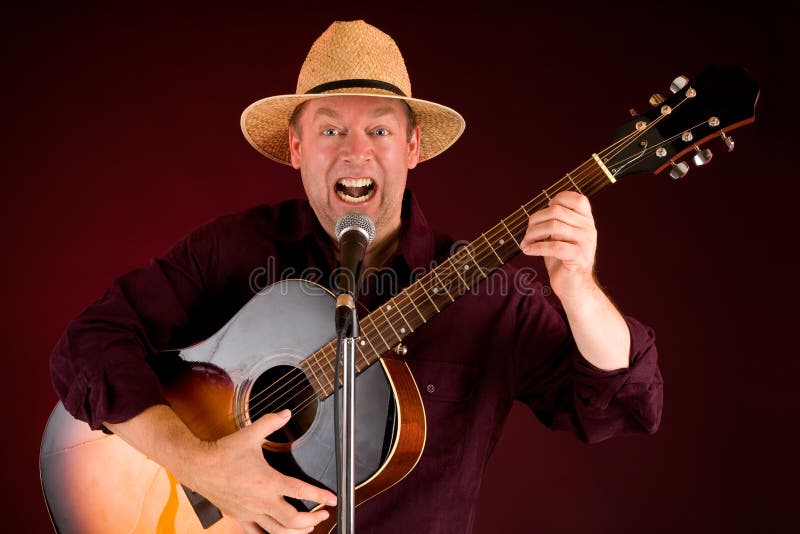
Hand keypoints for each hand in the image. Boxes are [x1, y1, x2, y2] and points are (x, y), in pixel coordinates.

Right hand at [184, 409, 336, 533]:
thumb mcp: (250, 434)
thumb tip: (286, 413)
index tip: (332, 500)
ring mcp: (250, 512)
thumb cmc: (223, 452)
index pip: (300, 491)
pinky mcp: (239, 517)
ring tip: (307, 527)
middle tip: (322, 515)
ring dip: (295, 532)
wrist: (198, 466)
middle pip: (292, 521)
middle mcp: (261, 500)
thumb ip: (271, 423)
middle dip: (312, 520)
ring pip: (277, 532)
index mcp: (268, 480)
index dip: (320, 496)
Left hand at [520, 191, 597, 304]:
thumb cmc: (563, 261)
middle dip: (535, 220)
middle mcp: (588, 229)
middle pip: (557, 211)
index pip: (577, 199)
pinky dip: (536, 247)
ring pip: (554, 227)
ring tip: (525, 242)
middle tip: (527, 233)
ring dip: (533, 233)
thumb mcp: (559, 237)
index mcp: (586, 221)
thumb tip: (536, 214)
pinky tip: (527, 250)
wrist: (574, 287)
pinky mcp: (578, 257)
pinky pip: (554, 246)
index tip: (544, 211)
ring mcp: (585, 243)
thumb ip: (554, 222)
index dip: (558, 199)